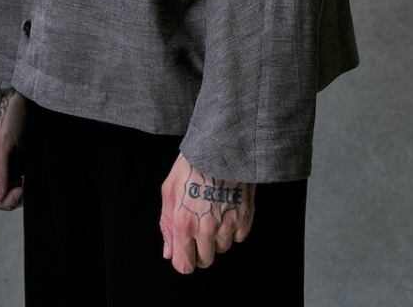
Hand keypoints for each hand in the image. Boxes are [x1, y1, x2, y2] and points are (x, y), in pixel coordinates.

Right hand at [0, 88, 26, 210]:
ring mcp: (6, 164)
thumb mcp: (2, 142)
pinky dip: (27, 182)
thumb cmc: (10, 115)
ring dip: (22, 191)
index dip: (5, 200)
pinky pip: (20, 180)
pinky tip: (33, 175)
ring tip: (31, 179)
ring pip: (12, 191)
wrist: (23, 97)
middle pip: (1, 197)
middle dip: (15, 197)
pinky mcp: (18, 160)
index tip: (20, 190)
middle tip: (28, 186)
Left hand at [160, 153, 254, 273]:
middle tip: (199, 227)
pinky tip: (227, 209)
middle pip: (205, 261)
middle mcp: (206, 229)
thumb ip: (167, 224)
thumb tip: (168, 252)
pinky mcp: (245, 218)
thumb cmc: (191, 164)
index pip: (184, 266)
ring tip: (213, 213)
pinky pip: (239, 237)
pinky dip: (233, 228)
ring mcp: (227, 224)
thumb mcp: (169, 190)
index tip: (185, 250)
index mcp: (184, 223)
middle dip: (200, 249)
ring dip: (217, 238)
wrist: (220, 146)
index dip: (183, 260)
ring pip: (222, 249)